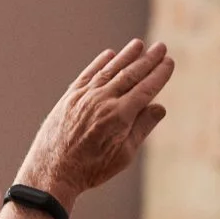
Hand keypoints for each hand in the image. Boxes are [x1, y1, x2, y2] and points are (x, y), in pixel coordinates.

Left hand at [16, 40, 173, 212]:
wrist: (51, 173)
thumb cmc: (90, 169)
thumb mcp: (123, 155)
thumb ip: (142, 128)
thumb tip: (160, 107)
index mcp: (119, 116)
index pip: (146, 89)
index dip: (159, 75)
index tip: (169, 62)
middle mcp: (101, 101)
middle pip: (130, 74)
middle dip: (147, 60)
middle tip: (161, 47)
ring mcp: (83, 98)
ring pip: (109, 71)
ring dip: (125, 56)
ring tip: (138, 44)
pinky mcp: (68, 98)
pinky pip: (87, 75)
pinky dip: (99, 63)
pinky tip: (109, 55)